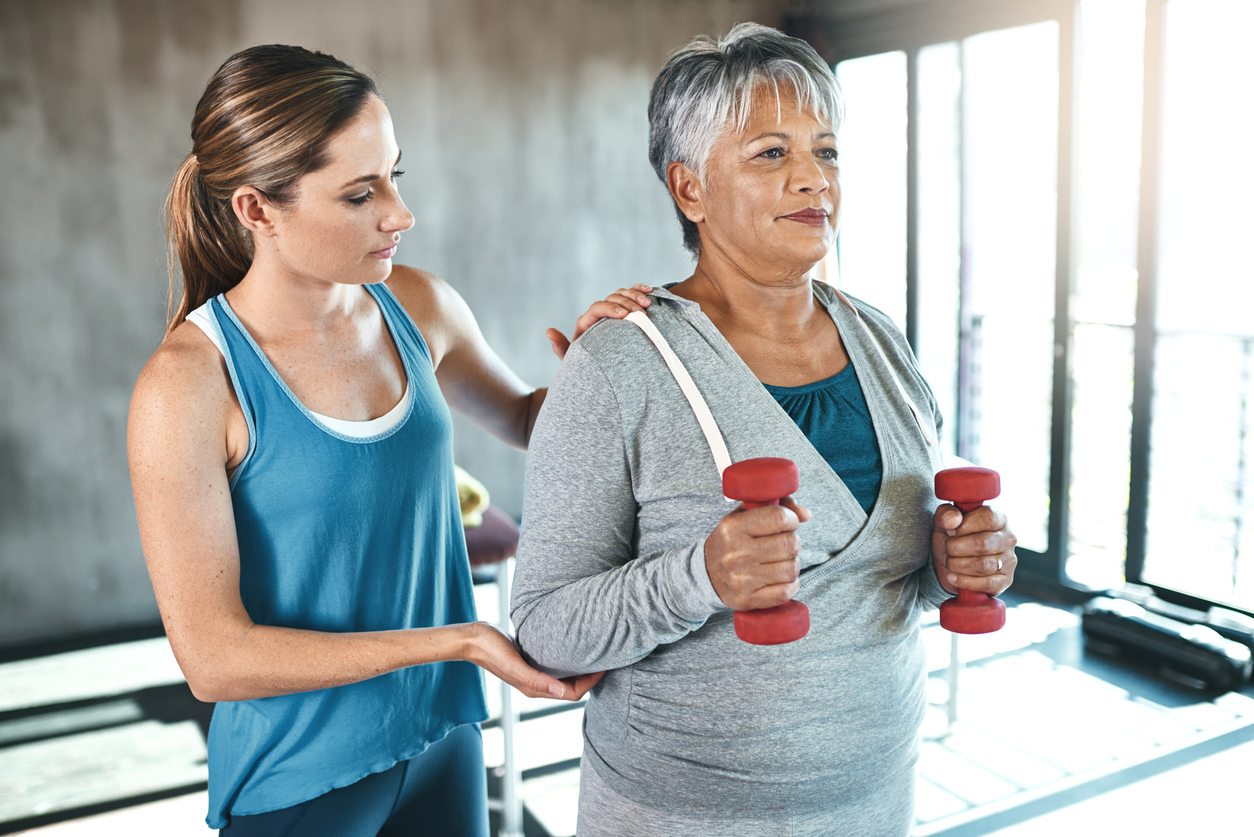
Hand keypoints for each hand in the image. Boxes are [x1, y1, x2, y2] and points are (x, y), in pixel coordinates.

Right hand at [465, 622, 599, 699]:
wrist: (472, 638)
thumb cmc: (491, 649)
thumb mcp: (513, 663)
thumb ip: (535, 679)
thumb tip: (561, 690)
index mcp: (535, 689)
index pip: (573, 693)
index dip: (591, 682)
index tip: (604, 665)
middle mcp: (537, 684)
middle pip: (572, 687)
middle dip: (591, 677)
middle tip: (606, 657)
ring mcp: (533, 673)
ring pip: (565, 676)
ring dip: (581, 668)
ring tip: (596, 652)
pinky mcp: (530, 660)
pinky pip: (556, 665)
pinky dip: (569, 660)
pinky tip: (575, 646)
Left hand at [547, 284, 652, 359]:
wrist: (602, 375)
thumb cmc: (587, 368)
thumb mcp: (573, 361)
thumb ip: (562, 347)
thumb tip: (549, 331)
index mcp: (586, 323)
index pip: (597, 308)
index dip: (610, 308)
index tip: (624, 316)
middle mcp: (599, 314)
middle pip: (612, 299)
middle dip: (627, 303)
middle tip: (641, 313)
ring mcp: (612, 312)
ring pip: (622, 294)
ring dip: (635, 296)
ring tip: (648, 304)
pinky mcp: (625, 313)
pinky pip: (631, 297)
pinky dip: (639, 292)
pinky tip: (650, 293)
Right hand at [704, 497, 811, 610]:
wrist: (705, 574)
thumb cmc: (731, 541)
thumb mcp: (744, 516)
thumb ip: (776, 506)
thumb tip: (806, 515)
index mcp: (733, 527)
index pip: (779, 518)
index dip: (792, 520)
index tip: (788, 523)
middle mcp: (736, 553)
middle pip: (789, 544)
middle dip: (793, 542)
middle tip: (785, 544)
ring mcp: (741, 579)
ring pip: (791, 569)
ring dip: (793, 564)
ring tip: (783, 561)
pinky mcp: (746, 599)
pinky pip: (785, 593)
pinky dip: (791, 585)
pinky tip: (784, 579)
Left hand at [930, 505, 1016, 595]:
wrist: (948, 564)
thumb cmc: (951, 538)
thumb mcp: (943, 522)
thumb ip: (945, 514)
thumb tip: (953, 520)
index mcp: (998, 519)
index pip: (988, 517)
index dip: (966, 525)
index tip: (951, 531)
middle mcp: (1008, 539)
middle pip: (983, 543)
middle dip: (955, 548)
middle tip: (947, 548)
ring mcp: (1009, 561)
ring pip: (983, 565)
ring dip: (958, 565)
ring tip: (949, 562)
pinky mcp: (1005, 581)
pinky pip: (987, 584)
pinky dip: (965, 581)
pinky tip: (953, 577)